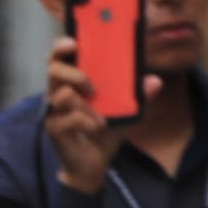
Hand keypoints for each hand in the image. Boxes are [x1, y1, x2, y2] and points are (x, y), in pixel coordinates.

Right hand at [41, 36, 144, 196]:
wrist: (93, 164)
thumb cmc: (103, 131)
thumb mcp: (125, 112)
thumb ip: (137, 97)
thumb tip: (155, 81)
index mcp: (71, 84)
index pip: (58, 58)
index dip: (61, 47)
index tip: (74, 42)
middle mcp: (57, 93)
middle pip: (52, 70)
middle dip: (74, 73)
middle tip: (92, 86)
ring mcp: (53, 111)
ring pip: (61, 94)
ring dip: (85, 104)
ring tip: (100, 116)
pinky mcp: (54, 129)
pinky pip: (68, 119)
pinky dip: (87, 122)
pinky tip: (97, 128)